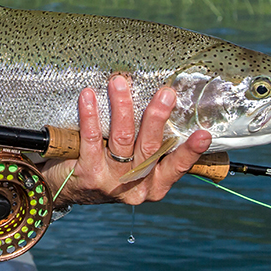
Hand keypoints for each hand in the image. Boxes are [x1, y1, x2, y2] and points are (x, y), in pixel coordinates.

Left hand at [44, 75, 211, 205]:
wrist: (67, 189)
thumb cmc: (109, 167)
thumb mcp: (136, 164)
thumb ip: (151, 144)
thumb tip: (167, 101)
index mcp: (154, 184)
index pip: (176, 167)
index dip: (190, 151)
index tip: (204, 134)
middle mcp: (135, 186)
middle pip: (150, 148)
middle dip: (158, 118)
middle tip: (166, 93)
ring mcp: (111, 181)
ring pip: (122, 140)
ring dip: (122, 107)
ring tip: (119, 82)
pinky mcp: (87, 173)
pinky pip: (91, 139)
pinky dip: (90, 115)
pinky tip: (88, 96)